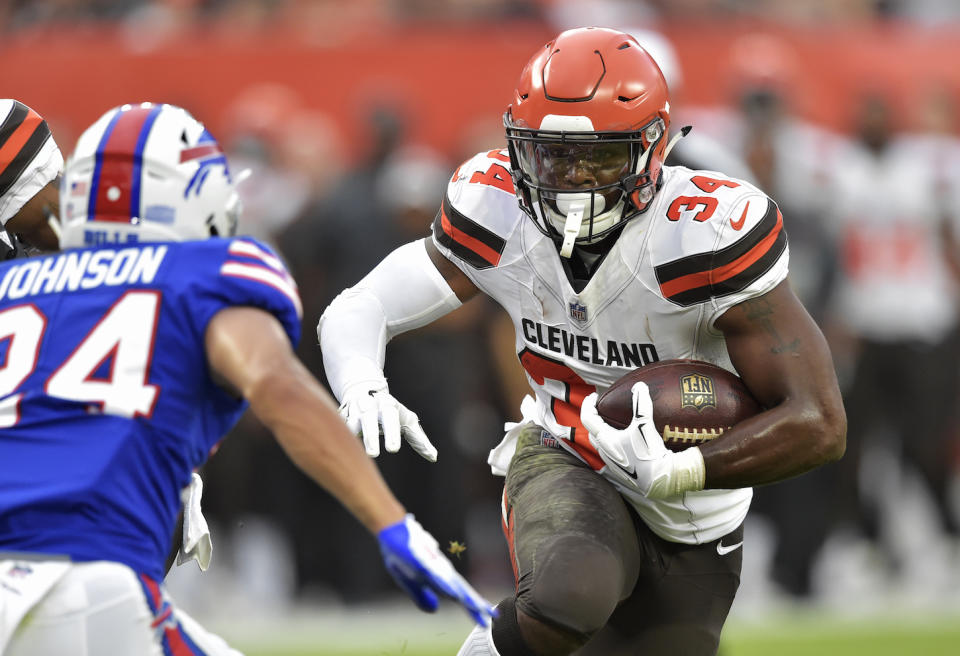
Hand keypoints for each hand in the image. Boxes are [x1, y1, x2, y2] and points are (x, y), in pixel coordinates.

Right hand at [338, 381, 436, 460]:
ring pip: (350, 422)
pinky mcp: (339, 417)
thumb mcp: (407, 420)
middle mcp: (369, 406)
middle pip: (369, 419)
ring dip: (352, 435)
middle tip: (373, 455)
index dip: (392, 433)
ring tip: (352, 452)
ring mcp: (352, 411)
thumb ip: (419, 439)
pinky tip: (337, 445)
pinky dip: (337, 434)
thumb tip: (433, 457)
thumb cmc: (390, 410)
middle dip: (370, 436)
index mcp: (387, 406)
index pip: (390, 418)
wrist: (362, 387)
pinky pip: (337, 424)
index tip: (393, 449)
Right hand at [378, 515, 496, 626]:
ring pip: (452, 583)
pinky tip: (453, 594)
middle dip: (475, 605)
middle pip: (461, 590)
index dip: (472, 608)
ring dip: (465, 596)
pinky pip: (435, 576)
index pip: (459, 595)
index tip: (486, 621)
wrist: (391, 530)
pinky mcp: (421, 561)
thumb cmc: (401, 554)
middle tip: (493, 618)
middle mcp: (439, 571)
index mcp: (438, 577)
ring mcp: (431, 565)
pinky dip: (445, 585)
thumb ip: (421, 596)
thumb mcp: (409, 582)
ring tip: (478, 608)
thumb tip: (435, 610)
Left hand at [580, 382, 704, 498]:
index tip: (594, 395)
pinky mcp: (620, 468)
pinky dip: (613, 440)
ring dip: (603, 430)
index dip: (588, 404)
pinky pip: (611, 451)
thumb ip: (641, 404)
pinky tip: (626, 438)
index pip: (587, 418)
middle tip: (602, 407)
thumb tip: (639, 386)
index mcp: (605, 440)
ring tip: (612, 421)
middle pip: (592, 430)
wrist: (659, 480)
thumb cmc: (649, 453)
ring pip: (601, 442)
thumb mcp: (644, 426)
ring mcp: (611, 462)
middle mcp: (604, 451)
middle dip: (594, 417)